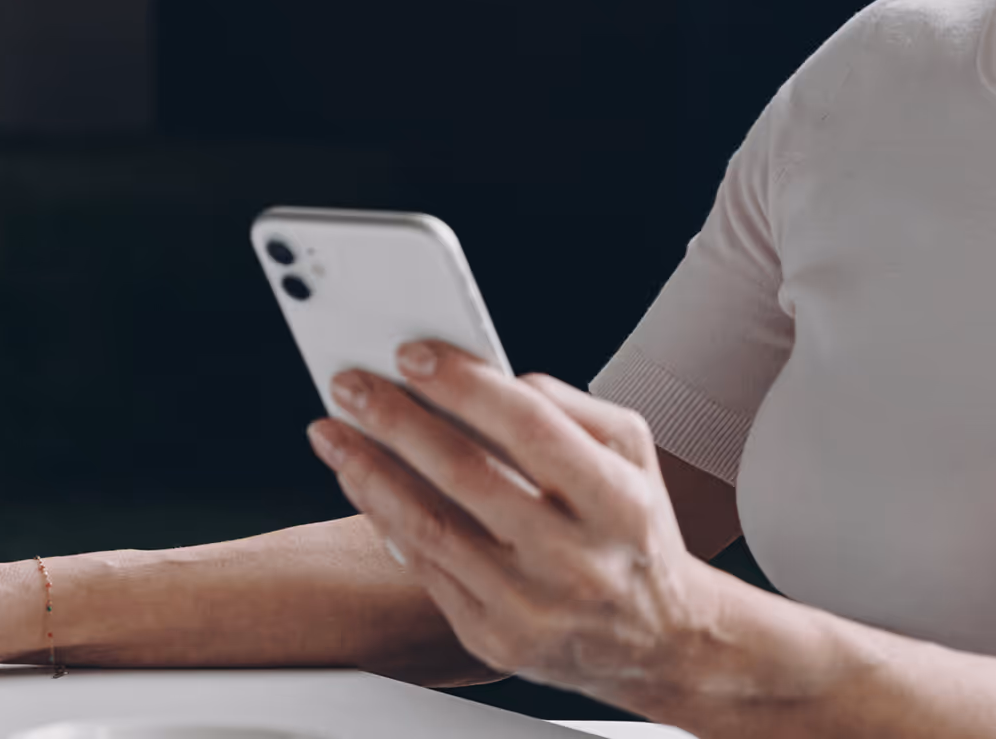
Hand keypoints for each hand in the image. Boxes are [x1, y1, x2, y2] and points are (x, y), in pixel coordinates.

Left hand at [306, 342, 732, 707]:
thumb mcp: (632, 454)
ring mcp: (532, 607)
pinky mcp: (496, 640)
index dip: (465, 385)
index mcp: (619, 503)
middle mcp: (576, 560)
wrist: (660, 638)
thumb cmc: (635, 527)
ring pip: (431, 528)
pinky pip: (426, 570)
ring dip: (369, 473)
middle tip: (352, 386)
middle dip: (397, 422)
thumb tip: (488, 379)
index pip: (531, 428)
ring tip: (334, 433)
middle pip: (467, 475)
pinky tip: (362, 484)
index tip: (412, 355)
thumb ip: (569, 406)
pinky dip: (385, 521)